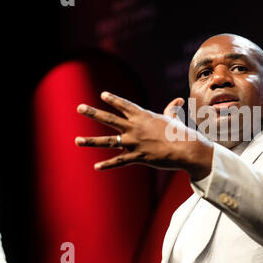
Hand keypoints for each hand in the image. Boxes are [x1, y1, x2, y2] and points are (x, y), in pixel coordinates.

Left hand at [75, 91, 212, 179]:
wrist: (185, 149)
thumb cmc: (181, 133)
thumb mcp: (174, 119)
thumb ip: (172, 109)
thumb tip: (179, 100)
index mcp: (143, 116)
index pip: (124, 106)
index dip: (113, 99)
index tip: (102, 95)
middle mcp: (135, 128)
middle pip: (109, 119)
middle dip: (93, 113)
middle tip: (79, 107)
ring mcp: (134, 143)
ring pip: (108, 141)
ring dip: (91, 141)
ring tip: (77, 140)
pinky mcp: (137, 157)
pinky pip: (119, 161)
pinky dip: (108, 165)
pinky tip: (96, 166)